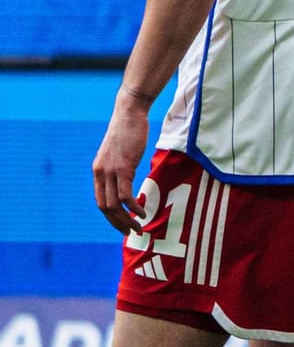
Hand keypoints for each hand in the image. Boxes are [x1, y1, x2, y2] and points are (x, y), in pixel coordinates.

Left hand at [92, 92, 152, 234]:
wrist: (129, 113)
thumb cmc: (129, 131)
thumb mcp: (120, 153)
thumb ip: (121, 167)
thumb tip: (129, 179)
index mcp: (98, 171)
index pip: (100, 201)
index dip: (111, 217)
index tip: (123, 225)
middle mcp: (100, 173)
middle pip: (105, 207)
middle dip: (118, 223)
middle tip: (132, 232)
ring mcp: (110, 171)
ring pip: (114, 204)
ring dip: (126, 219)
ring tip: (139, 227)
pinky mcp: (123, 168)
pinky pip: (125, 194)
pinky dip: (133, 207)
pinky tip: (141, 212)